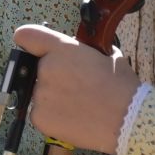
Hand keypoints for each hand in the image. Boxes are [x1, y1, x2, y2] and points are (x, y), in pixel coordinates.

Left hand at [16, 24, 142, 154]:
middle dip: (51, 75)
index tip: (34, 49)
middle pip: (36, 68)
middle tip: (74, 86)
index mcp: (60, 48)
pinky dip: (53, 117)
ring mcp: (39, 94)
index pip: (26, 35)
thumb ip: (83, 51)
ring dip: (53, 97)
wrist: (127, 119)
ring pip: (39, 93)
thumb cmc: (121, 86)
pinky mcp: (39, 117)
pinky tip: (73, 118)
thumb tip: (78, 53)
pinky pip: (40, 114)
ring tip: (79, 105)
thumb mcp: (105, 55)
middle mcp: (45, 68)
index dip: (29, 42)